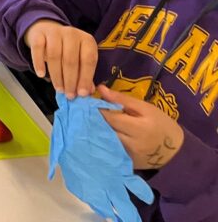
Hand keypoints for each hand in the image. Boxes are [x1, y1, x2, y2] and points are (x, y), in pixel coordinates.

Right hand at [24, 19, 97, 97]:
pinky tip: (41, 75)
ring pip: (54, 55)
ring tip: (58, 88)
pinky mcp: (39, 34)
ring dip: (56, 75)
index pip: (88, 60)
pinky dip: (39, 63)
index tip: (82, 94)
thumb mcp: (79, 59)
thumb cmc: (67, 50)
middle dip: (70, 80)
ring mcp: (54, 32)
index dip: (85, 78)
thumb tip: (87, 92)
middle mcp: (72, 33)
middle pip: (70, 59)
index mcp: (86, 40)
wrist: (48, 31)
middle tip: (69, 95)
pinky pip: (38, 49)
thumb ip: (84, 74)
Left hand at [49, 93, 154, 221]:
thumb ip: (122, 100)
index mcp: (138, 128)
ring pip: (102, 141)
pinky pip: (107, 151)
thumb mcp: (145, 108)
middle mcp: (130, 144)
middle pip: (103, 130)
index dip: (93, 108)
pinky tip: (90, 135)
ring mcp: (126, 156)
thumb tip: (100, 88)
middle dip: (89, 120)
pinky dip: (98, 142)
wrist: (176, 152)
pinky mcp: (124, 164)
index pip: (108, 117)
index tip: (82, 100)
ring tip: (79, 122)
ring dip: (91, 131)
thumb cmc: (161, 125)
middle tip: (76, 110)